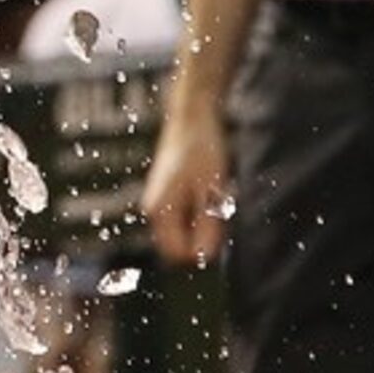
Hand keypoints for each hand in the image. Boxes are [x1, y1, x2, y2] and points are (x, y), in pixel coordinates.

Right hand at [139, 104, 233, 267]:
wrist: (192, 114)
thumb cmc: (202, 150)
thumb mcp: (211, 190)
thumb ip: (207, 226)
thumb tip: (204, 258)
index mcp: (159, 212)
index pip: (178, 254)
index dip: (202, 249)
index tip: (219, 225)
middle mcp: (153, 209)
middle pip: (180, 244)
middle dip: (202, 235)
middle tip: (219, 206)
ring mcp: (159, 200)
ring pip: (184, 230)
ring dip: (203, 222)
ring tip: (214, 193)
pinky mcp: (167, 193)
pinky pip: (184, 216)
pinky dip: (200, 211)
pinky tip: (210, 188)